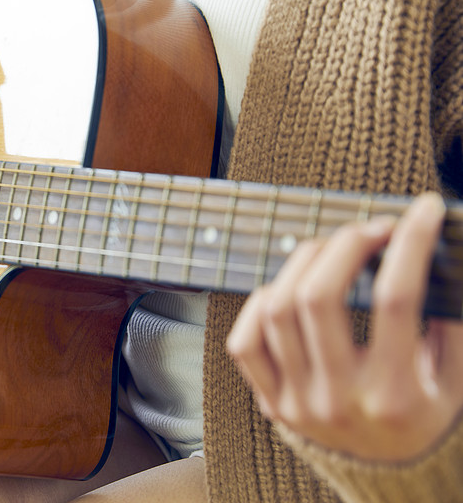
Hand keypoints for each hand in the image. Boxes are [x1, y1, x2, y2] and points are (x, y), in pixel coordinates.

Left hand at [227, 192, 462, 461]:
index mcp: (395, 396)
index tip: (424, 211)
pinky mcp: (272, 403)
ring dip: (304, 262)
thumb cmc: (427, 419)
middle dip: (346, 244)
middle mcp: (339, 401)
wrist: (391, 479)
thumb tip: (435, 253)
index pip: (397, 299)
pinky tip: (289, 289)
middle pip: (320, 297)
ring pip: (276, 310)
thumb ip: (451, 324)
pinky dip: (260, 305)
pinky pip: (245, 342)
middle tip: (370, 229)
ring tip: (332, 248)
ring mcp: (298, 403)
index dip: (411, 242)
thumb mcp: (456, 380)